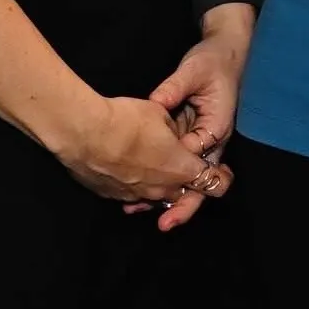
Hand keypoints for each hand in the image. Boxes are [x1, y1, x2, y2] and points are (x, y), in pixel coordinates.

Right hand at [56, 94, 225, 207]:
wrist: (85, 134)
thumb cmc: (128, 120)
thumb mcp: (159, 112)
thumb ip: (171, 127)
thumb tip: (170, 131)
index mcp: (180, 169)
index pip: (211, 181)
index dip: (219, 178)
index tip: (223, 173)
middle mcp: (162, 189)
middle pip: (183, 193)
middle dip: (186, 182)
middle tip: (184, 168)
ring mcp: (136, 196)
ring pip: (155, 196)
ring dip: (158, 184)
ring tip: (152, 166)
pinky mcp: (113, 196)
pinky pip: (131, 193)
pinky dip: (134, 183)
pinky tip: (125, 167)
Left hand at [131, 10, 252, 230]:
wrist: (224, 53)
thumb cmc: (212, 62)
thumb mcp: (193, 71)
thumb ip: (174, 88)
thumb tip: (155, 104)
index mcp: (216, 128)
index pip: (198, 158)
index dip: (180, 172)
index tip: (161, 186)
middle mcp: (210, 141)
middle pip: (198, 181)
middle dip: (182, 204)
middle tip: (165, 223)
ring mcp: (197, 142)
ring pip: (183, 176)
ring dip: (164, 195)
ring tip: (136, 210)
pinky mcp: (186, 137)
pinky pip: (173, 163)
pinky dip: (158, 176)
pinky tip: (135, 187)